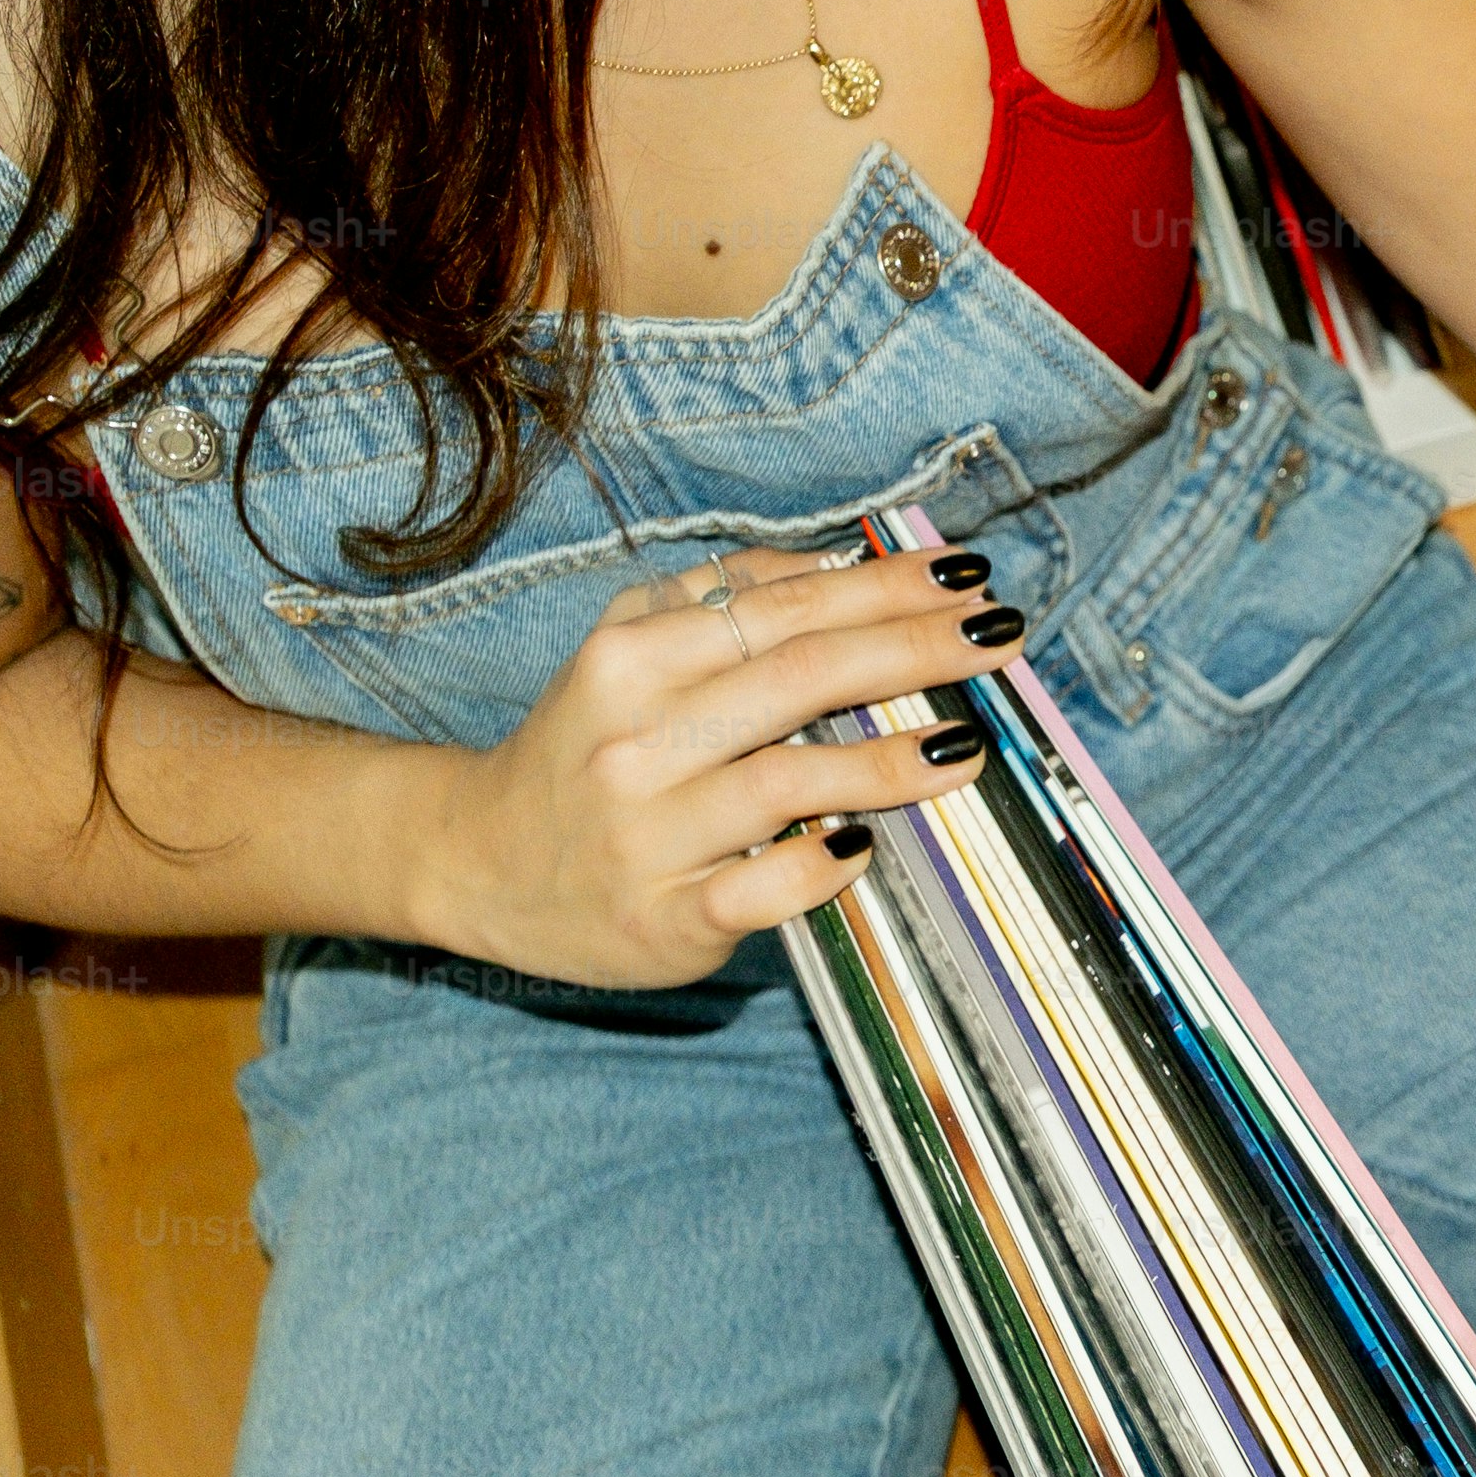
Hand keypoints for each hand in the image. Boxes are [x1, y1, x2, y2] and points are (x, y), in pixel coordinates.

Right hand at [390, 542, 1027, 988]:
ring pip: (784, 780)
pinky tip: (865, 846)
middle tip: (998, 637)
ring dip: (886, 762)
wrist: (477, 863)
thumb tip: (836, 561)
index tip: (966, 578)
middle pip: (799, 677)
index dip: (885, 589)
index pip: (785, 609)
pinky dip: (816, 867)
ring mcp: (651, 831)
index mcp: (634, 656)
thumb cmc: (584, 747)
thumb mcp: (627, 648)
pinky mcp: (665, 915)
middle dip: (913, 650)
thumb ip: (718, 595)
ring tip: (967, 745)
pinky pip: (758, 889)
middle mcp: (638, 736)